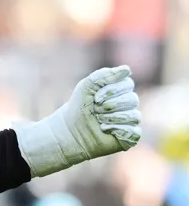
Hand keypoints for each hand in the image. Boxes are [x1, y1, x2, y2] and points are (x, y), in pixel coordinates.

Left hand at [15, 65, 141, 176]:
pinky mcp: (131, 135)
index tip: (94, 97)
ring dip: (111, 118)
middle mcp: (128, 104)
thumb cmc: (79, 106)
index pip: (128, 84)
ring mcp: (131, 119)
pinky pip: (134, 131)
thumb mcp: (87, 86)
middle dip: (109, 105)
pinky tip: (105, 130)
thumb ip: (104, 75)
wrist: (71, 130)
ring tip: (99, 120)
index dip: (110, 90)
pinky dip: (116, 130)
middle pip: (132, 99)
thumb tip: (127, 69)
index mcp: (121, 89)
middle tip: (95, 110)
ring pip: (134, 116)